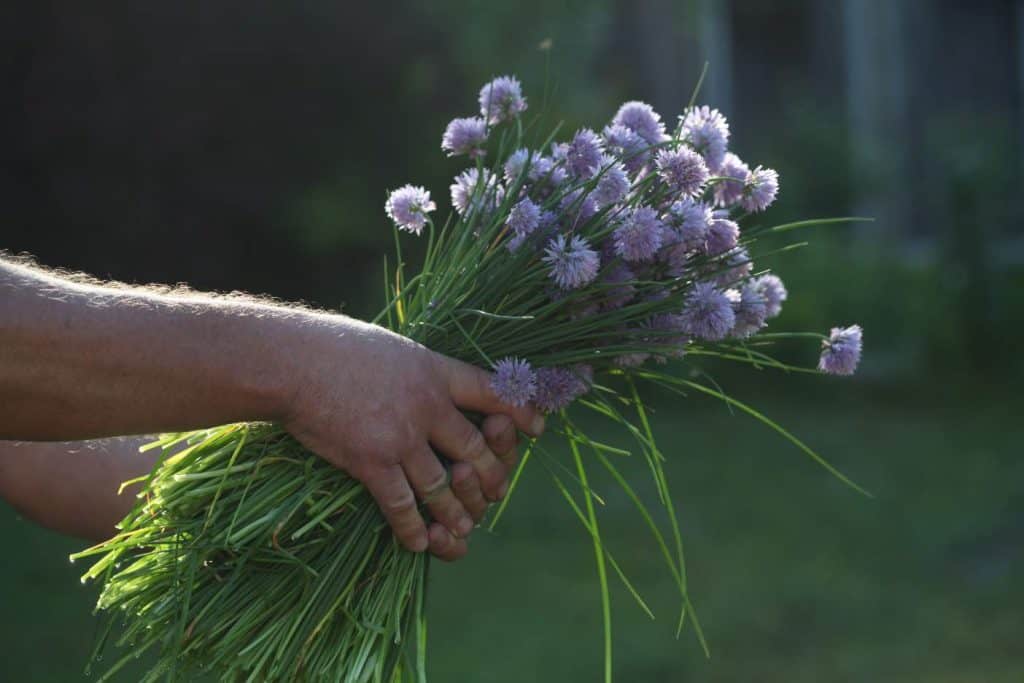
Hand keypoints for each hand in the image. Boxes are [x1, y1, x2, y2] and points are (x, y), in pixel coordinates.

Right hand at [280, 318, 543, 558]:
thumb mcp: (393, 347)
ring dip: (457, 511)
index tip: (537, 427)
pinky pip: (402, 505)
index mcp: (435, 371)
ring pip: (444, 485)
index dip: (520, 411)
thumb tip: (433, 380)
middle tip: (497, 492)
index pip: (493, 392)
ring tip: (465, 528)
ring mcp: (402, 437)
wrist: (292, 362)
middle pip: (476, 448)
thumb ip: (418, 369)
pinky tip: (419, 542)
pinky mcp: (372, 462)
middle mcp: (428, 406)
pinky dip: (413, 528)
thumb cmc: (335, 347)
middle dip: (491, 476)